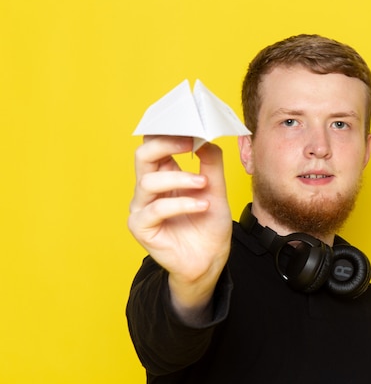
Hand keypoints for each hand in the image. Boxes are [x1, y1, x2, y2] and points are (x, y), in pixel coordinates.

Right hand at [128, 136, 231, 316]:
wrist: (209, 260)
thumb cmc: (208, 225)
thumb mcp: (215, 189)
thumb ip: (210, 164)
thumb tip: (206, 138)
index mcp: (164, 175)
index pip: (155, 145)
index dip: (168, 132)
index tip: (190, 123)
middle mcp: (149, 189)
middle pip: (143, 155)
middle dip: (166, 143)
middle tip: (191, 142)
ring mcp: (142, 208)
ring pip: (149, 181)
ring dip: (180, 178)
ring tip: (203, 184)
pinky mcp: (142, 227)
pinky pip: (156, 209)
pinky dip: (182, 204)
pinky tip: (202, 205)